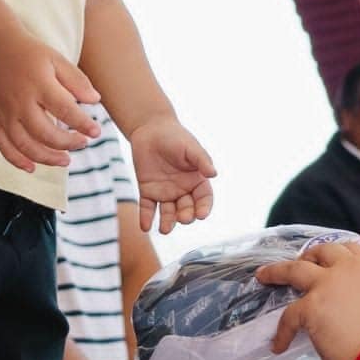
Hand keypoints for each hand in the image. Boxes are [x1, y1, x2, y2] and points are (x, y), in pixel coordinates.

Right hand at [0, 32, 103, 171]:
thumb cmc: (32, 55)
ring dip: (47, 158)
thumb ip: (77, 81)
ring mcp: (4, 113)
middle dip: (67, 143)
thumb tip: (95, 101)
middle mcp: (20, 102)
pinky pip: (3, 146)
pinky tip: (32, 167)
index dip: (83, 124)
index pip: (65, 110)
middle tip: (83, 143)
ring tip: (65, 160)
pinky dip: (17, 160)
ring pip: (24, 145)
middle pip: (45, 133)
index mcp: (38, 84)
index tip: (96, 132)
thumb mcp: (57, 59)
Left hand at [127, 117, 216, 232]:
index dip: (204, 208)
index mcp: (196, 180)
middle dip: (186, 216)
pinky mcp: (148, 191)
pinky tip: (145, 227)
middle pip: (186, 209)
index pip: (204, 199)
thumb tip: (214, 174)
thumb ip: (201, 160)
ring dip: (167, 222)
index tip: (202, 214)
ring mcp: (165, 192)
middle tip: (183, 218)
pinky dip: (146, 218)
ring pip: (168, 212)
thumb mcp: (191, 147)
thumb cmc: (175, 136)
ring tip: (165, 229)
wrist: (151, 129)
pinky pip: (147, 208)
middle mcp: (182, 190)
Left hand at [256, 243, 359, 359]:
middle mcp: (347, 269)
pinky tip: (278, 345)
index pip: (350, 248)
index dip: (335, 253)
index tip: (326, 258)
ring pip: (294, 270)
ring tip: (264, 276)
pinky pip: (288, 316)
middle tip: (299, 263)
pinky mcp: (311, 306)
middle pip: (321, 251)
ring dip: (276, 272)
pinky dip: (282, 332)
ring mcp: (326, 285)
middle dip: (307, 256)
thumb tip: (348, 308)